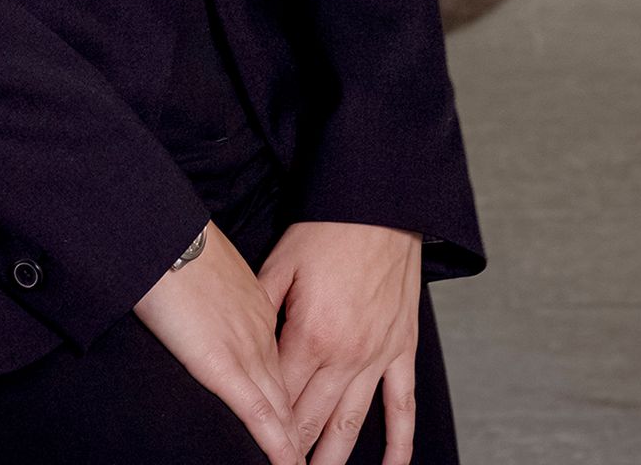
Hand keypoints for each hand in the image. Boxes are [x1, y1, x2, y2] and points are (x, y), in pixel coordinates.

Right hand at [135, 223, 304, 464]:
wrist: (165, 236)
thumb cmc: (180, 247)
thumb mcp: (214, 271)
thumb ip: (224, 298)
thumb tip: (215, 313)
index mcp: (259, 310)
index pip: (282, 362)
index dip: (294, 393)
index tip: (302, 417)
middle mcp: (261, 333)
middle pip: (289, 389)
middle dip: (304, 425)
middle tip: (316, 455)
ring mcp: (245, 350)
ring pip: (280, 406)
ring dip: (295, 440)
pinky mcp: (223, 365)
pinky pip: (257, 412)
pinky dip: (275, 443)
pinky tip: (287, 463)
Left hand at [259, 222, 420, 464]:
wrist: (382, 202)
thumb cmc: (328, 228)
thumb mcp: (282, 263)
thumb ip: (260, 310)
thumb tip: (237, 344)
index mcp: (310, 335)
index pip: (277, 400)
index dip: (260, 426)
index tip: (247, 447)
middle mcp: (346, 355)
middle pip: (310, 422)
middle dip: (290, 453)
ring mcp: (377, 356)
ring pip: (350, 426)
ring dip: (331, 461)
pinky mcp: (402, 348)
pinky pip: (403, 405)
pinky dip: (398, 444)